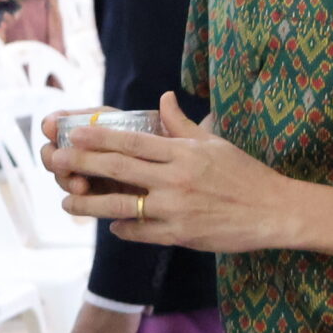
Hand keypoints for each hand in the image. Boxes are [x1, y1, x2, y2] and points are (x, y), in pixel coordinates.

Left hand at [42, 93, 297, 253]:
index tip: (74, 132)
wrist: (274, 211)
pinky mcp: (180, 234)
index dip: (98, 136)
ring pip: (121, 205)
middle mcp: (175, 179)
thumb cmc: (245, 175)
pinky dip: (123, 228)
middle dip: (83, 163)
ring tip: (68, 202)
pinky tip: (113, 226)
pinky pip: (141, 232)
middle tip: (58, 159)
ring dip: (89, 203)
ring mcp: (176, 209)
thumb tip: (164, 98)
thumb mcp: (215, 144)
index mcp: (183, 153)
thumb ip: (183, 124)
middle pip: (119, 168)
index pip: (132, 140)